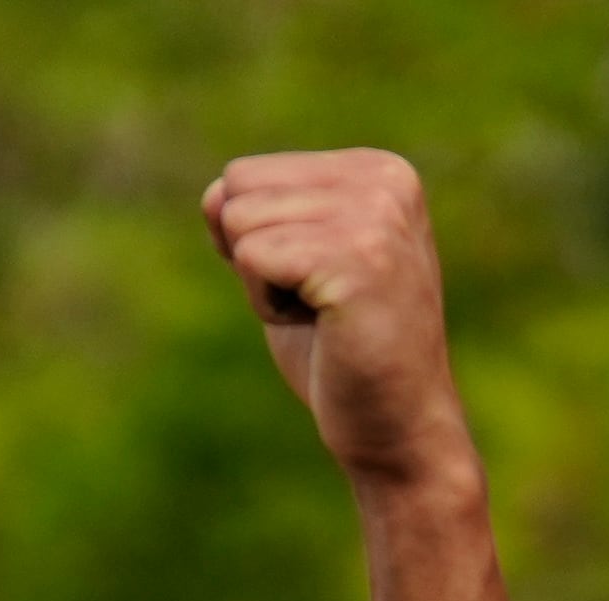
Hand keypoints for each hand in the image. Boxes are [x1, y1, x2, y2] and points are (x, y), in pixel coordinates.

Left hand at [203, 149, 473, 488]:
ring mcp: (376, 213)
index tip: (310, 281)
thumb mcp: (286, 269)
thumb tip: (214, 193)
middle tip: (314, 303)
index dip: (253, 242)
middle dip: (253, 261)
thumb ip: (252, 222)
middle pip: (238, 193)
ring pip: (241, 226)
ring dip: (263, 287)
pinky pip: (253, 258)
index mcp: (375, 170)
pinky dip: (268, 306)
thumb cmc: (337, 351)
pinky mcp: (359, 255)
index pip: (245, 175)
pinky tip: (322, 325)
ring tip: (322, 314)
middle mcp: (383, 179)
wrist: (394, 421)